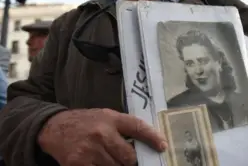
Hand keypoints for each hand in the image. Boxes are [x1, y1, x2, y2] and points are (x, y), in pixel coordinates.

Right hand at [37, 108, 166, 165]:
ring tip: (110, 159)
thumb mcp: (106, 116)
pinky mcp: (78, 164)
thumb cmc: (86, 122)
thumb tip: (145, 143)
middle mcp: (102, 133)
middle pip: (128, 156)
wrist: (54, 127)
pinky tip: (99, 163)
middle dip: (131, 161)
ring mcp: (90, 150)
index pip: (137, 127)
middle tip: (127, 159)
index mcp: (111, 119)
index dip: (152, 137)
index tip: (162, 146)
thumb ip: (123, 127)